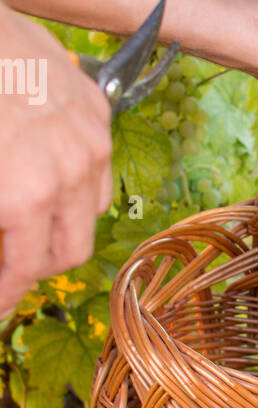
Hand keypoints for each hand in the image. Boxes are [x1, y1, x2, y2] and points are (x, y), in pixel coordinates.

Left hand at [0, 11, 111, 317]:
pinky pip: (98, 167)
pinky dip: (74, 179)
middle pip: (68, 252)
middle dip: (34, 266)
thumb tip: (1, 249)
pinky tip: (42, 165)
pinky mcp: (98, 112)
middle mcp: (69, 174)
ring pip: (90, 211)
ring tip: (23, 212)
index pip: (24, 270)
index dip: (5, 295)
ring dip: (58, 222)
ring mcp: (90, 141)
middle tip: (6, 260)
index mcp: (25, 196)